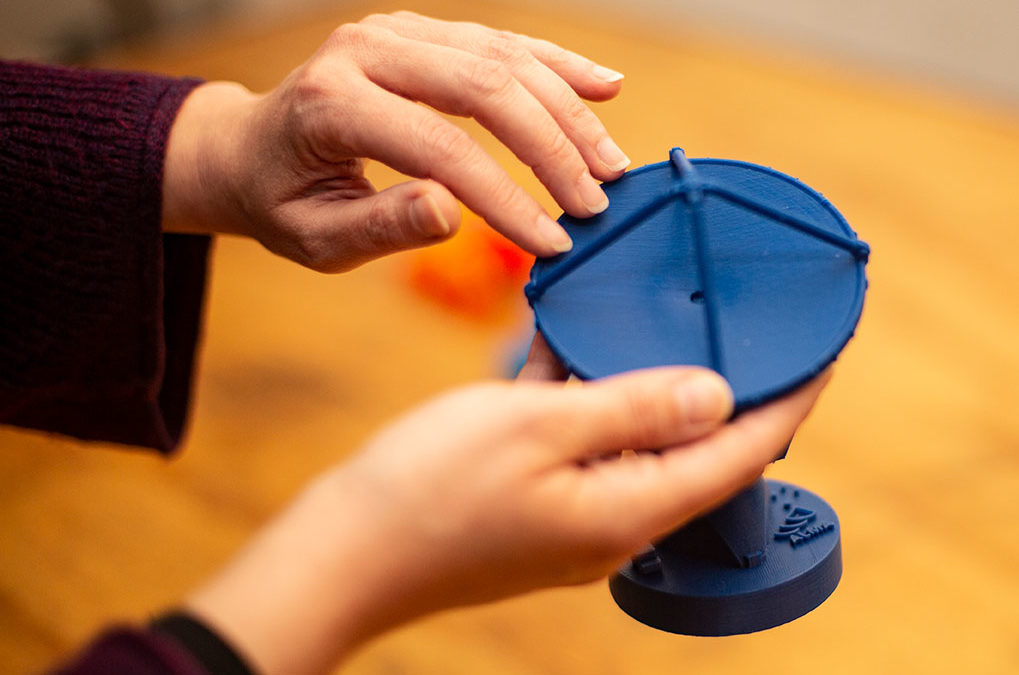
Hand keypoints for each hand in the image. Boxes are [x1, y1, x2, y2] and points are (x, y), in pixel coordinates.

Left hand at [162, 11, 630, 270]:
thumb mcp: (316, 237)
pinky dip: (556, 66)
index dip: (506, 199)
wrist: (254, 148)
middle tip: (595, 202)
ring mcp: (399, 30)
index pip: (441, 148)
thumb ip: (380, 225)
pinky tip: (603, 88)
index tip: (552, 243)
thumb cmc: (285, 201)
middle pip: (486, 88)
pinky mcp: (425, 31)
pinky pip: (502, 42)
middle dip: (553, 149)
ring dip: (567, 112)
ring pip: (504, 59)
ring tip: (611, 164)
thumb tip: (451, 211)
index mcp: (332, 103)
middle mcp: (367, 50)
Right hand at [185, 366, 828, 674]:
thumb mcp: (540, 428)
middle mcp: (612, 520)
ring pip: (629, 438)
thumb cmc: (428, 492)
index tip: (823, 352)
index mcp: (628, 509)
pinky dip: (583, 394)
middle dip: (721, 386)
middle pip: (692, 448)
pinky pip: (578, 441)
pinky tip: (568, 345)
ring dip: (642, 382)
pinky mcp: (532, 504)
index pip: (740, 454)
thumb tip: (717, 395)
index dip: (789, 401)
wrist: (342, 552)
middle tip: (742, 323)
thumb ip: (635, 406)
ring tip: (655, 322)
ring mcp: (570, 515)